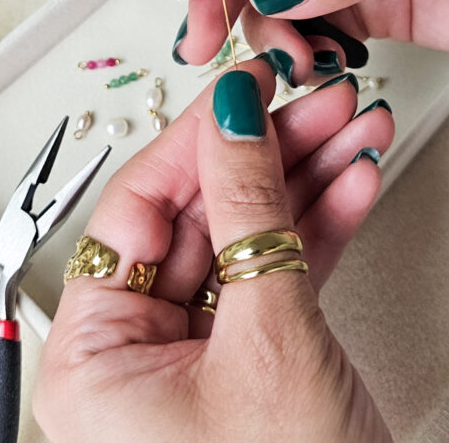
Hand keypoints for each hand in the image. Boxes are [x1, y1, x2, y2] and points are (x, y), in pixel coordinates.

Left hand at [34, 59, 394, 442]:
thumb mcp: (267, 339)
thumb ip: (251, 214)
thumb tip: (232, 118)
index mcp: (94, 355)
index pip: (140, 207)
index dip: (198, 136)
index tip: (246, 87)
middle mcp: (135, 353)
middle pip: (202, 213)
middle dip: (272, 152)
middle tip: (316, 101)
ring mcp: (198, 354)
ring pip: (250, 237)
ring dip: (309, 180)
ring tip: (353, 127)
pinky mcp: (253, 360)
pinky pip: (282, 275)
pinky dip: (323, 229)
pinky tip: (354, 181)